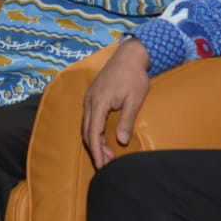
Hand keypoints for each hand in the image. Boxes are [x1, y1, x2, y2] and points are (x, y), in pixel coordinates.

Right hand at [82, 39, 151, 169]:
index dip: (97, 151)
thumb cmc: (134, 76)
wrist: (130, 55)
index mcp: (99, 102)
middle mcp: (90, 100)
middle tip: (107, 164)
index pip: (93, 133)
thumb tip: (121, 141)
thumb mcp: (134, 100)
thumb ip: (126, 121)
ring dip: (95, 140)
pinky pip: (90, 117)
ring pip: (87, 124)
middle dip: (95, 149)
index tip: (102, 166)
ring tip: (108, 153)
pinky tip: (105, 136)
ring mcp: (90, 97)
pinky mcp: (94, 95)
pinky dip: (95, 130)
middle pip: (86, 131)